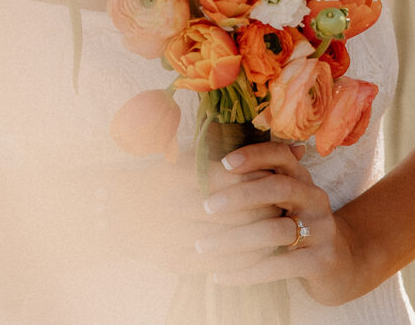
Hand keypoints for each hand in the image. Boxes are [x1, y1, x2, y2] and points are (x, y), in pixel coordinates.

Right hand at [93, 151, 277, 276]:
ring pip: (231, 239)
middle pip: (235, 211)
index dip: (260, 181)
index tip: (280, 179)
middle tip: (288, 205)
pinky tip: (263, 253)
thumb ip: (236, 154)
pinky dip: (246, 261)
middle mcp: (174, 206)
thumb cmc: (164, 179)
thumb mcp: (191, 158)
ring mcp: (174, 236)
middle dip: (268, 209)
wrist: (121, 214)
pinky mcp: (176, 261)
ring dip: (263, 236)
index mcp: (178, 175)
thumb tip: (293, 149)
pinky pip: (220, 264)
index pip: (230, 179)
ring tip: (283, 229)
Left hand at [195, 141, 359, 304]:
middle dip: (238, 196)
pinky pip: (279, 265)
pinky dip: (246, 272)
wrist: (339, 263)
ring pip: (275, 230)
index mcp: (302, 177)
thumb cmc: (298, 225)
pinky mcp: (321, 260)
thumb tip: (216, 166)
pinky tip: (221, 276)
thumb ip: (260, 181)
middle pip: (277, 187)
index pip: (280, 154)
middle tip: (206, 207)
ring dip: (234, 239)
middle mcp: (314, 196)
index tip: (224, 163)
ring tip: (204, 247)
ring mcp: (321, 228)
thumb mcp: (285, 199)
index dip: (253, 155)